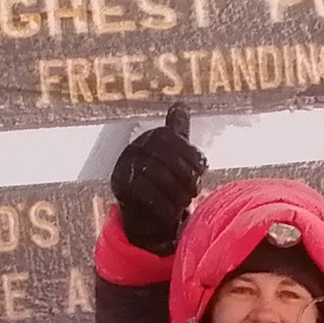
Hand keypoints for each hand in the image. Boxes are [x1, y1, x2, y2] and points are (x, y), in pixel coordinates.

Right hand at [110, 107, 206, 256]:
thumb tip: (180, 105)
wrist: (144, 218)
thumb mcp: (173, 156)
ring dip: (176, 191)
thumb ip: (177, 133)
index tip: (202, 170)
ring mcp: (123, 170)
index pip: (167, 135)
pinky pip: (146, 194)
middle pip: (162, 154)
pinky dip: (165, 205)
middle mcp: (131, 151)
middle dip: (184, 174)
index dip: (188, 152)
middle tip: (195, 190)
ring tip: (185, 201)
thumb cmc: (164, 183)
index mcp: (146, 139)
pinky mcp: (121, 191)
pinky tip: (172, 212)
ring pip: (155, 174)